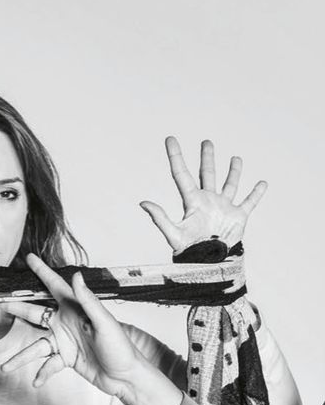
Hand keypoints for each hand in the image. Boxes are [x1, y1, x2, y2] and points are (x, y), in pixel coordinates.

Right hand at [0, 253, 147, 399]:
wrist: (126, 378)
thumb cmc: (121, 348)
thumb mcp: (105, 323)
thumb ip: (89, 301)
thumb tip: (77, 276)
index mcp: (76, 310)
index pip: (56, 286)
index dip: (42, 272)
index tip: (29, 258)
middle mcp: (67, 323)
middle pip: (35, 313)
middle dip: (15, 308)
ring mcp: (65, 342)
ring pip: (36, 346)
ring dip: (21, 357)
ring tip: (6, 366)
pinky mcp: (67, 359)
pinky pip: (49, 365)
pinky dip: (42, 373)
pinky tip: (36, 382)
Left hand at [140, 136, 266, 253]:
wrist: (210, 265)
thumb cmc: (190, 253)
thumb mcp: (173, 234)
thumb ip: (159, 218)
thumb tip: (142, 203)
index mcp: (192, 202)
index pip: (181, 174)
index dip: (175, 156)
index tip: (169, 138)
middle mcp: (207, 201)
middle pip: (206, 174)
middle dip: (206, 158)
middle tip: (206, 142)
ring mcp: (223, 208)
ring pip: (229, 184)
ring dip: (233, 171)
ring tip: (236, 158)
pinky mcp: (238, 217)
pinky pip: (249, 202)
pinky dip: (256, 193)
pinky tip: (262, 183)